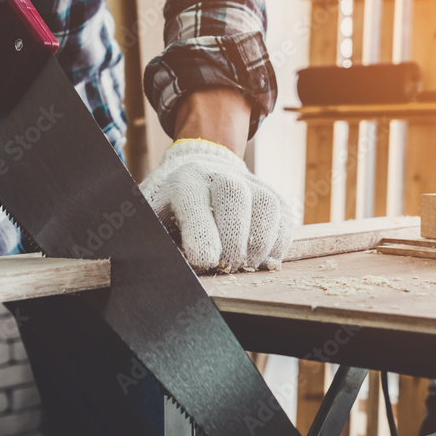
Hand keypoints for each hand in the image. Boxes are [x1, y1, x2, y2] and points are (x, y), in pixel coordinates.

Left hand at [140, 139, 293, 272]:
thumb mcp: (151, 216)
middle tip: (225, 267)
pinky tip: (261, 260)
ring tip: (244, 266)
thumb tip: (153, 267)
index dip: (201, 237)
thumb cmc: (170, 206)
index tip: (203, 264)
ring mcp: (251, 182)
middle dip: (232, 240)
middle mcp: (219, 175)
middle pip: (234, 196)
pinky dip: (277, 245)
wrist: (202, 168)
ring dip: (259, 245)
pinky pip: (285, 219)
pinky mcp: (273, 194)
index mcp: (183, 182)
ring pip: (266, 206)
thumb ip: (150, 237)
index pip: (195, 204)